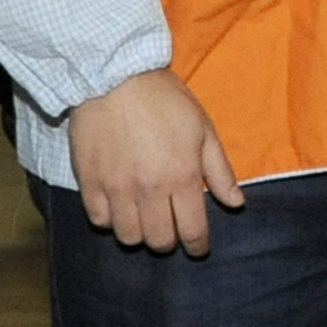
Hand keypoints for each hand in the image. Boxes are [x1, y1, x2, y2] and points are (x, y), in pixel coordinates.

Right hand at [67, 69, 244, 254]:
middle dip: (169, 241)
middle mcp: (150, 190)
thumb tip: (236, 203)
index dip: (197, 245)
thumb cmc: (166, 101)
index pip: (192, 230)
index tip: (198, 248)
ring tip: (145, 218)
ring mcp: (116, 189)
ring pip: (128, 237)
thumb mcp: (204, 130)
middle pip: (159, 241)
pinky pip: (99, 220)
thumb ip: (220, 172)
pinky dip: (110, 220)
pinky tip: (119, 207)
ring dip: (140, 233)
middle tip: (172, 229)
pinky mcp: (89, 183)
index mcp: (183, 177)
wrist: (114, 79)